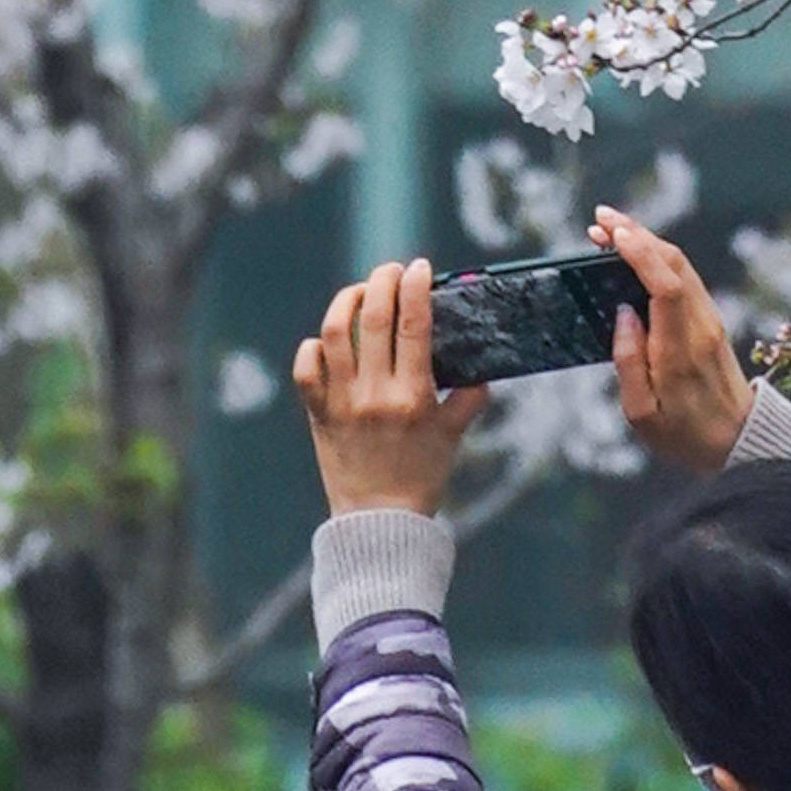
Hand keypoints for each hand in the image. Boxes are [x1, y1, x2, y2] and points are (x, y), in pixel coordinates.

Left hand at [294, 257, 487, 517]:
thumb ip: (470, 399)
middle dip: (384, 281)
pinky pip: (306, 369)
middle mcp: (375, 395)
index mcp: (412, 396)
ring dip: (347, 301)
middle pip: (375, 317)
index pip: (414, 324)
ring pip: (336, 333)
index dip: (417, 287)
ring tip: (360, 292)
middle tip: (392, 270)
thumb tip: (484, 369)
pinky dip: (313, 346)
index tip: (421, 267)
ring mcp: (342, 403)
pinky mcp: (318, 415)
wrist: (379, 524)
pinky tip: (327, 339)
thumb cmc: (421, 478)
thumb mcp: (453, 437)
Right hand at [597, 205, 755, 472]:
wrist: (741, 442)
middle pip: (674, 263)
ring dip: (646, 240)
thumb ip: (629, 362)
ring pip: (681, 265)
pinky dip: (657, 257)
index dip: (640, 253)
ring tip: (611, 230)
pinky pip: (684, 277)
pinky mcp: (709, 321)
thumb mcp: (643, 414)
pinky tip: (637, 254)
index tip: (612, 233)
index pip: (666, 285)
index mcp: (680, 350)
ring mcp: (709, 320)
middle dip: (636, 234)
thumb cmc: (684, 435)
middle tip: (599, 220)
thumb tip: (623, 312)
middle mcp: (699, 326)